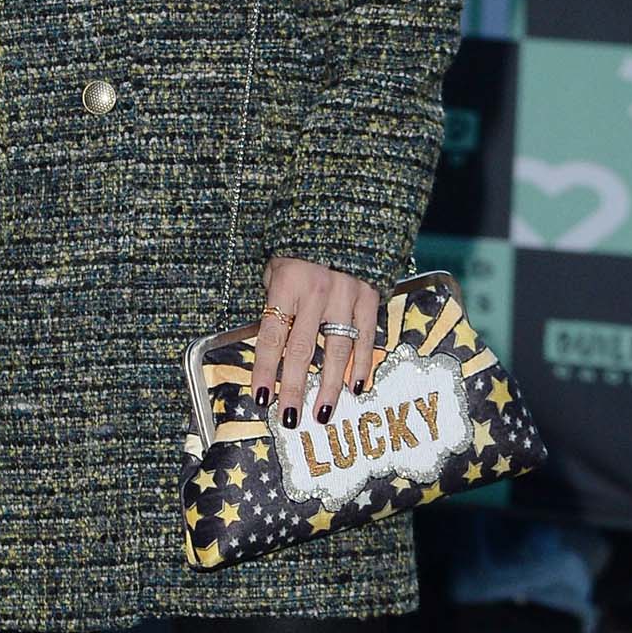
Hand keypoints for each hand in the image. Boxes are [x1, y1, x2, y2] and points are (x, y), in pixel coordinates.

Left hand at [249, 254, 380, 431]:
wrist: (345, 213)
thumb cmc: (302, 244)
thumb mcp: (277, 264)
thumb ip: (275, 299)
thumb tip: (274, 339)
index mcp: (287, 283)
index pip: (272, 335)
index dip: (265, 369)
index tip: (261, 397)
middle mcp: (317, 292)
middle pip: (302, 350)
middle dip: (294, 388)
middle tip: (289, 419)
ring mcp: (346, 294)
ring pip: (336, 349)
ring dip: (329, 385)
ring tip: (322, 413)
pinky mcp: (370, 295)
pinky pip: (365, 336)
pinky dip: (361, 363)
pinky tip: (356, 387)